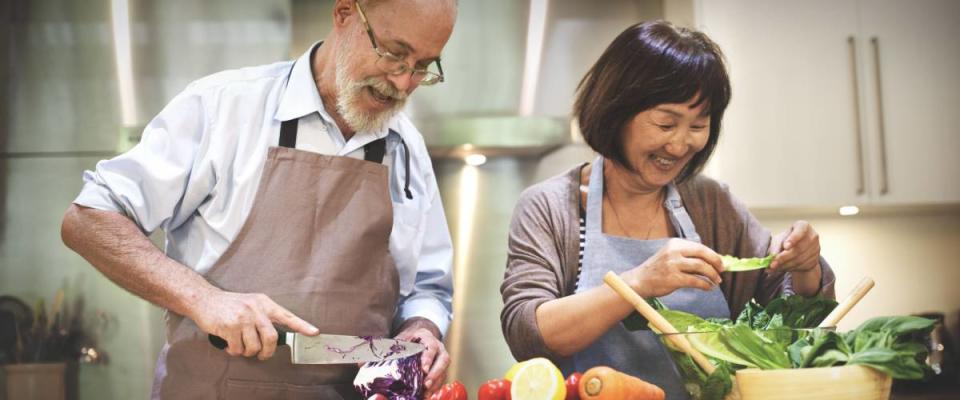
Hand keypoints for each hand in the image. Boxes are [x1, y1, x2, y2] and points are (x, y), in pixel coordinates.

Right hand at [191, 289, 317, 359]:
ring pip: (254, 346)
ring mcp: (242, 318)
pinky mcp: (229, 327)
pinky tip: (230, 345)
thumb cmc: (230, 304)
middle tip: (262, 355)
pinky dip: (235, 351)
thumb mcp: (251, 302)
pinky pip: (238, 349)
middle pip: (272, 338)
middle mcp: (256, 309)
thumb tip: (276, 336)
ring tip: (241, 346)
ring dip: (247, 352)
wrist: (204, 299)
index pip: (287, 316)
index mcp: (264, 303)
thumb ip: (264, 315)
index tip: (314, 333)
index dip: (302, 325)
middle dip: (268, 352)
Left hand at [394, 317, 448, 397]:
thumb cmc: (409, 340)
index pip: (431, 347)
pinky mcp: (442, 370)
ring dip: (435, 383)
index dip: (428, 358)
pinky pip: (441, 379)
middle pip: (443, 360)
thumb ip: (397, 347)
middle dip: (435, 373)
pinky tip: (426, 395)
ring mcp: (442, 359)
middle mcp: (439, 348)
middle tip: (426, 384)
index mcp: (428, 338)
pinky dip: (434, 388)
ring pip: (444, 371)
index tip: (424, 370)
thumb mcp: (403, 339)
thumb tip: (385, 356)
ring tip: (426, 393)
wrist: (418, 338)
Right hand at [623, 238, 723, 297]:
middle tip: (722, 270)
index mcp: (675, 244)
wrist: (640, 280)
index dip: (713, 255)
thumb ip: (688, 256)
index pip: (700, 247)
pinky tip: (708, 287)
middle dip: (716, 262)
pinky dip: (705, 284)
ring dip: (712, 275)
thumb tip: (712, 261)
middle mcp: (674, 252)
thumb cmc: (658, 269)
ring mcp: (673, 265)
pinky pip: (696, 281)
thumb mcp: (670, 256)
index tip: (721, 263)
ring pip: (701, 267)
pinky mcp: (673, 279)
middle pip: (703, 254)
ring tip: (717, 281)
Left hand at [769, 220, 821, 273]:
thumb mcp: (779, 239)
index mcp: (803, 226)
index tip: (785, 246)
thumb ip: (776, 246)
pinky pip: (801, 266)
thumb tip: (773, 256)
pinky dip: (789, 268)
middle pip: (798, 249)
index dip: (793, 239)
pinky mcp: (815, 260)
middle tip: (772, 264)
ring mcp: (816, 249)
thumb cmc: (786, 240)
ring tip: (773, 267)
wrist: (796, 248)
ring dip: (785, 265)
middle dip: (784, 258)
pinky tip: (781, 268)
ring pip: (799, 260)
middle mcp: (812, 236)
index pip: (800, 230)